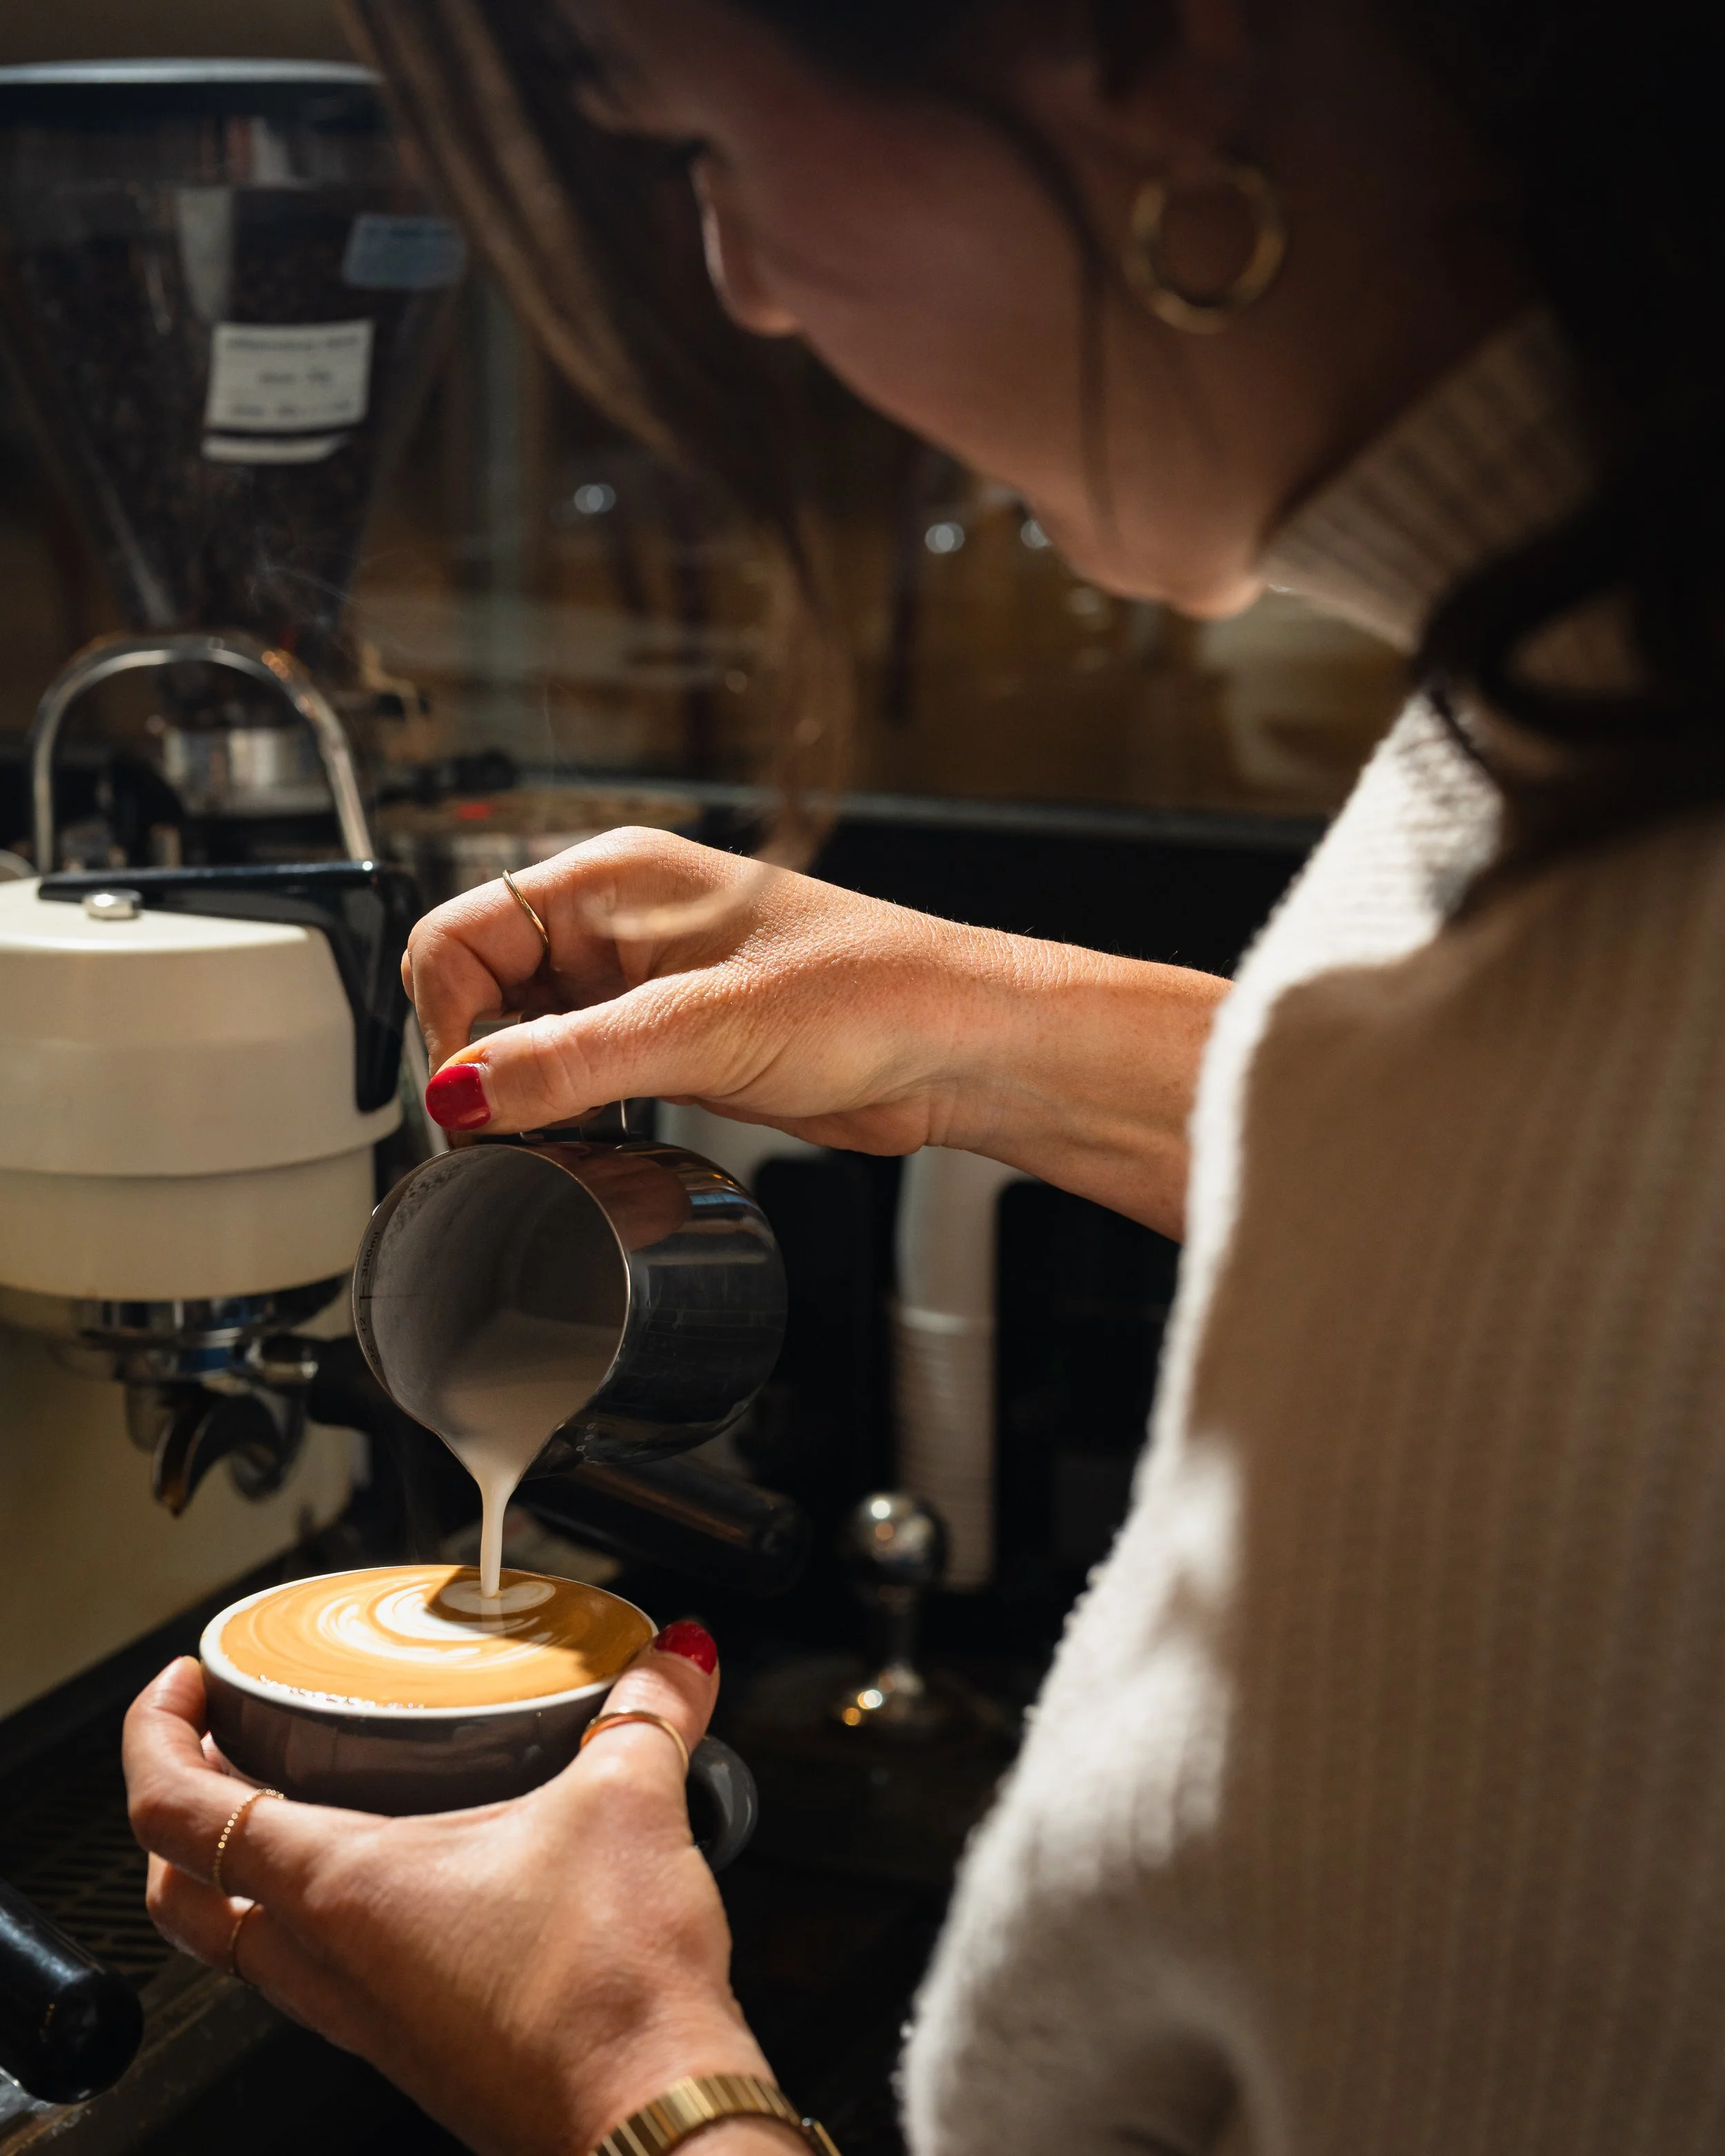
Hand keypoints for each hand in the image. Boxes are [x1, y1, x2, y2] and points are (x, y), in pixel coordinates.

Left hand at [124, 1628, 782, 2155]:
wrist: (651, 2118)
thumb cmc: (606, 1991)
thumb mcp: (631, 1799)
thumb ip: (653, 1709)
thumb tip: (676, 1654)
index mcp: (341, 1890)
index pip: (176, 1810)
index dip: (153, 1732)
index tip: (182, 1683)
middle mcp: (328, 1963)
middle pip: (181, 1893)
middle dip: (175, 1808)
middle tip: (216, 1740)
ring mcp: (365, 2016)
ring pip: (241, 1944)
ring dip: (235, 1872)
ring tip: (292, 1799)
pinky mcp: (412, 2046)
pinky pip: (315, 1977)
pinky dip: (309, 1918)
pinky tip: (396, 1877)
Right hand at [404, 828, 1226, 1236]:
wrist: (962, 1048)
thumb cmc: (875, 993)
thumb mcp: (703, 1029)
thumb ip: (571, 1059)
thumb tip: (461, 1089)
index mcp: (610, 880)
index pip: (459, 936)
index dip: (447, 1021)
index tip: (470, 1099)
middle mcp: (618, 924)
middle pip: (483, 988)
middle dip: (481, 1060)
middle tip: (507, 1131)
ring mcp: (645, 985)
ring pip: (528, 1037)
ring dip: (527, 1091)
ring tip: (559, 1135)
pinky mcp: (673, 1042)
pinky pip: (581, 1073)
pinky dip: (569, 1110)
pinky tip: (594, 1139)